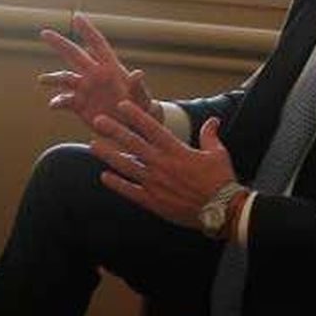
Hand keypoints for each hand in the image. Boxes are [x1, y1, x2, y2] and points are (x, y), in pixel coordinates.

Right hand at [38, 14, 159, 128]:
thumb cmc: (140, 111)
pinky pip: (64, 100)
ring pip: (65, 78)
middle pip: (75, 55)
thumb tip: (138, 73)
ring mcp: (85, 90)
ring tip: (42, 80)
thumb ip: (137, 87)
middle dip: (60, 44)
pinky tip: (54, 105)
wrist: (131, 130)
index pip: (98, 44)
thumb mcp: (141, 99)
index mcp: (111, 68)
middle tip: (44, 33)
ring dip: (53, 78)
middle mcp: (95, 75)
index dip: (87, 30)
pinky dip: (57, 102)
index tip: (77, 16)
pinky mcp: (79, 105)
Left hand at [89, 102, 235, 228]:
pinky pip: (130, 191)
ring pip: (126, 166)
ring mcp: (154, 183)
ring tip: (93, 145)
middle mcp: (161, 164)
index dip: (136, 115)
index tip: (122, 105)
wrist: (221, 210)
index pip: (152, 128)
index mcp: (176, 150)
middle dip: (114, 131)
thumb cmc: (220, 180)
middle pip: (133, 144)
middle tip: (97, 121)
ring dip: (109, 155)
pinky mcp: (152, 201)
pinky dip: (117, 184)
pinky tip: (104, 176)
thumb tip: (212, 120)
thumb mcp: (218, 153)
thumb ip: (209, 135)